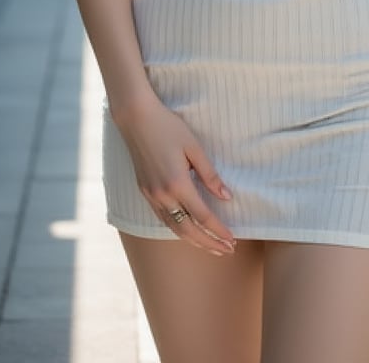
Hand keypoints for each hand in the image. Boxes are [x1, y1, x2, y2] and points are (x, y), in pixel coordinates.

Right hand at [115, 93, 235, 255]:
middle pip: (188, 229)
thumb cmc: (168, 127)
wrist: (136, 118)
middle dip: (208, 242)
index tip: (233, 240)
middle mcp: (162, 195)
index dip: (219, 230)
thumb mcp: (194, 147)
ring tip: (210, 246)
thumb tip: (227, 196)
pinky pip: (163, 218)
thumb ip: (209, 175)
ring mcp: (151, 195)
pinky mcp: (145, 191)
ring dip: (193, 239)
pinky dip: (178, 229)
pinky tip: (187, 230)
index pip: (203, 216)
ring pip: (174, 227)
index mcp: (177, 184)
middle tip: (226, 250)